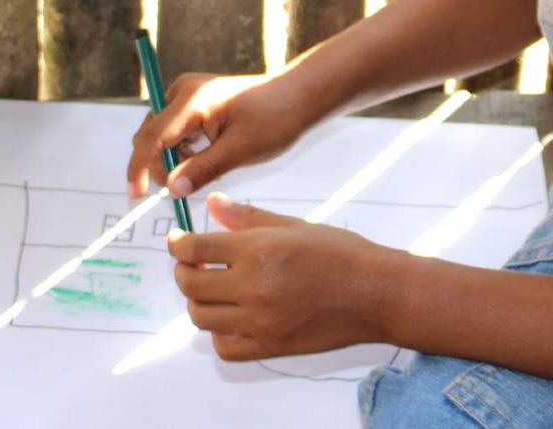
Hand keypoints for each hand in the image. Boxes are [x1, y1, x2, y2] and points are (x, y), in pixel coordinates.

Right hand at [127, 73, 309, 199]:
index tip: (136, 195)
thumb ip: (202, 169)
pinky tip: (207, 159)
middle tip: (181, 189)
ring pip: (162, 135)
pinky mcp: (196, 101)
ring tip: (206, 171)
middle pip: (151, 135)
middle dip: (158, 165)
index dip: (139, 168)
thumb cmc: (274, 119)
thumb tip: (170, 189)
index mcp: (191, 99)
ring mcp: (189, 94)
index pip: (151, 137)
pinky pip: (176, 130)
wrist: (298, 96)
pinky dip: (183, 149)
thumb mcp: (239, 150)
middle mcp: (183, 91)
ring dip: (173, 158)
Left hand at [168, 193, 394, 360]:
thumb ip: (247, 217)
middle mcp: (253, 289)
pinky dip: (219, 332)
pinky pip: (224, 347)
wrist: (374, 292)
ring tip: (213, 285)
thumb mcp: (293, 225)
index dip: (179, 243)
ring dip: (198, 300)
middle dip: (183, 270)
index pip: (196, 248)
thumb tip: (213, 204)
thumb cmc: (339, 252)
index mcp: (258, 251)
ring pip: (201, 317)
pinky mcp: (269, 348)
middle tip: (192, 260)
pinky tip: (231, 314)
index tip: (178, 239)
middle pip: (191, 284)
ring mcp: (259, 323)